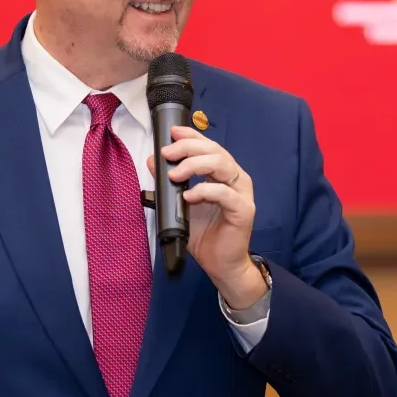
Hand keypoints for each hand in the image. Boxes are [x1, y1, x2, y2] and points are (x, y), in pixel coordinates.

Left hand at [147, 126, 266, 308]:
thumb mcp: (180, 204)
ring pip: (222, 166)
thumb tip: (152, 161)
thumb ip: (168, 183)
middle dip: (189, 148)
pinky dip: (205, 191)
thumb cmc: (204, 234)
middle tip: (167, 154)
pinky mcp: (243, 210)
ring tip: (175, 175)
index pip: (209, 146)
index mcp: (222, 174)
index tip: (172, 132)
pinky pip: (225, 194)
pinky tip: (189, 196)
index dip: (192, 136)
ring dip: (195, 165)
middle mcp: (235, 179)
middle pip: (215, 151)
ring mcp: (241, 193)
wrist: (220, 264)